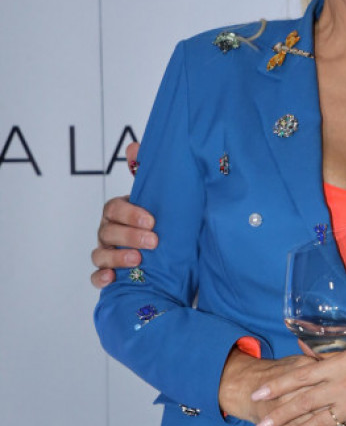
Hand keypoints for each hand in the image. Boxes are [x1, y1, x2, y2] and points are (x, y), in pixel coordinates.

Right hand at [91, 142, 156, 287]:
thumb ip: (144, 172)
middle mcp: (108, 231)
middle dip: (130, 236)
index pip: (114, 208)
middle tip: (153, 241)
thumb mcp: (156, 197)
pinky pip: (96, 277)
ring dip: (117, 257)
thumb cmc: (159, 220)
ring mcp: (106, 252)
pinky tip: (112, 279)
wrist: (169, 249)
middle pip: (108, 231)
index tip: (152, 220)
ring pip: (100, 254)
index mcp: (119, 212)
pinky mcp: (108, 273)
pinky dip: (100, 278)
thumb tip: (133, 146)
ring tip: (138, 260)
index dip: (131, 214)